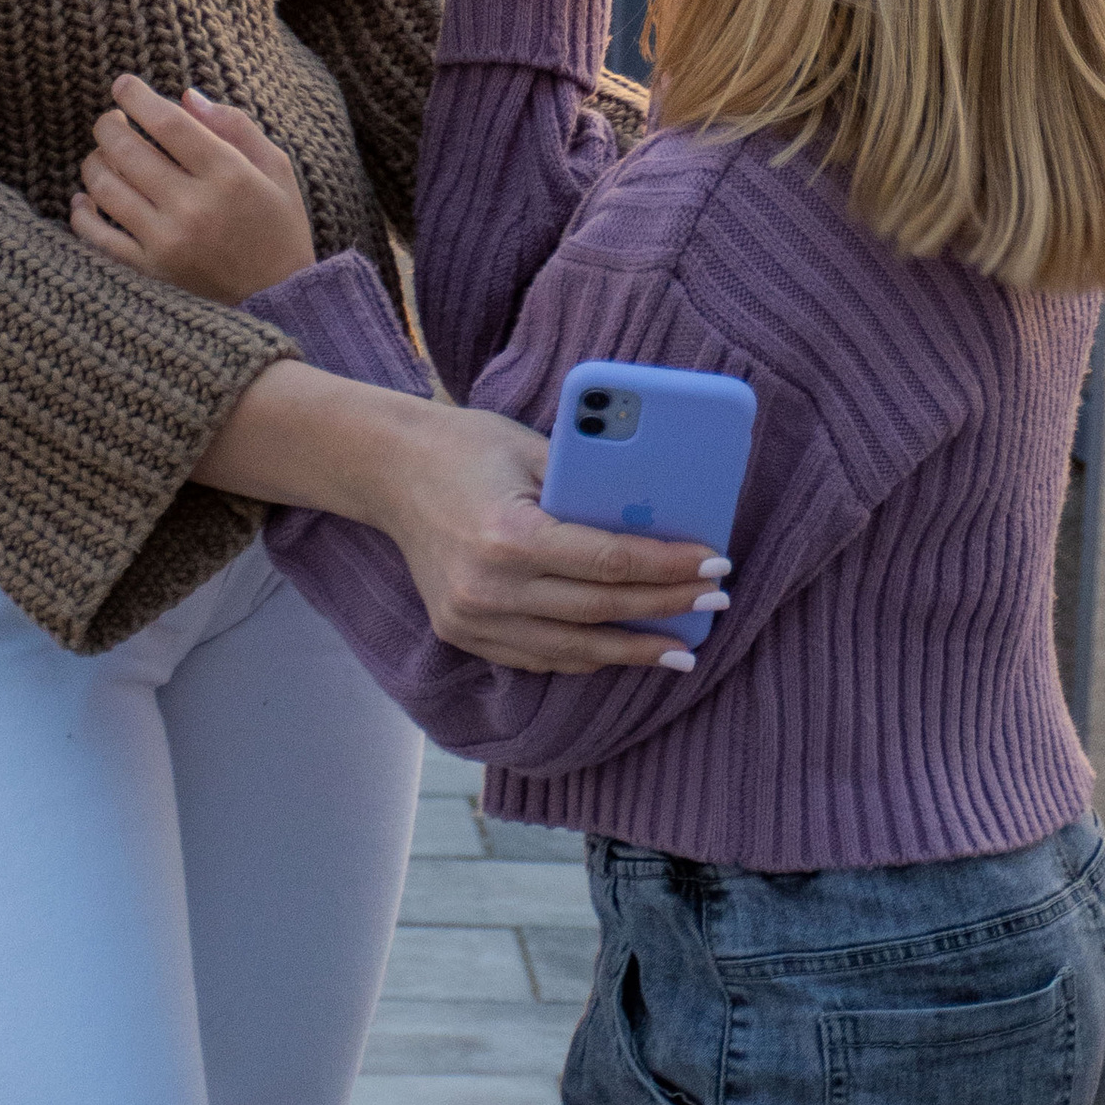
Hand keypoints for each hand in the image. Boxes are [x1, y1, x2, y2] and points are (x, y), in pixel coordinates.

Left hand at [73, 80, 316, 303]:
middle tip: (111, 119)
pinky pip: (97, 237)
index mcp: (228, 175)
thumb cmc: (279, 226)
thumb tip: (186, 96)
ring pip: (105, 188)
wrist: (280, 299)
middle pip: (127, 151)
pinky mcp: (150, 271)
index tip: (123, 85)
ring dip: (94, 162)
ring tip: (103, 155)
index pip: (168, 123)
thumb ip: (234, 126)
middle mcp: (193, 207)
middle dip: (108, 125)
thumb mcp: (275, 168)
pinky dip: (81, 213)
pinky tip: (85, 198)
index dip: (137, 97)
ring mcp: (167, 242)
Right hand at [370, 400, 730, 671]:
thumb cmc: (467, 447)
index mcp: (508, 537)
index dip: (669, 567)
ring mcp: (472, 619)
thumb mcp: (534, 450)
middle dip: (667, 608)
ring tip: (682, 647)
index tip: (715, 564)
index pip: (610, 563)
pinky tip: (621, 647)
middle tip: (716, 602)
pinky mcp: (462, 634)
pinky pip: (539, 657)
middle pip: (600, 610)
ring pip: (573, 649)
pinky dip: (586, 654)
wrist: (388, 471)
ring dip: (633, 650)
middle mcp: (488, 588)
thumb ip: (591, 487)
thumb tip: (661, 518)